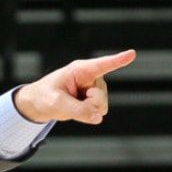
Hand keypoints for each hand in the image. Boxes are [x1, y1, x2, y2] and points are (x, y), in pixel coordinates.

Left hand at [13, 50, 135, 123]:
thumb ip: (77, 110)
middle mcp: (91, 77)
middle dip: (88, 105)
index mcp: (80, 70)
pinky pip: (98, 112)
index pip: (102, 65)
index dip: (117, 60)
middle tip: (70, 102)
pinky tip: (76, 108)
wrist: (40, 103)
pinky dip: (87, 115)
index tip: (132, 53)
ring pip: (101, 106)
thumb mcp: (56, 103)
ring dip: (87, 110)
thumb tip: (98, 118)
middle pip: (101, 96)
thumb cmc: (45, 96)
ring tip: (71, 104)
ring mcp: (95, 89)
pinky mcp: (94, 100)